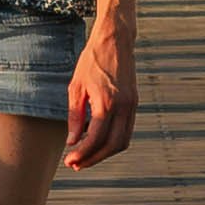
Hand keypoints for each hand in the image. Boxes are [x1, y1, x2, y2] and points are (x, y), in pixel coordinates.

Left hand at [60, 18, 138, 171]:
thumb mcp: (76, 86)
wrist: (115, 41)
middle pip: (112, 145)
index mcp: (106, 102)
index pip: (95, 138)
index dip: (83, 154)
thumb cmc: (92, 61)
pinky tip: (97, 141)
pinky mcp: (134, 103)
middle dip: (94, 158)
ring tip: (86, 156)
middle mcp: (123, 107)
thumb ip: (75, 116)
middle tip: (76, 164)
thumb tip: (72, 141)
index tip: (69, 161)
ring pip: (122, 141)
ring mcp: (132, 106)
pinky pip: (127, 130)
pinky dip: (113, 140)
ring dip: (105, 153)